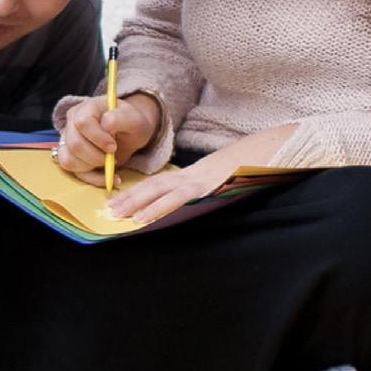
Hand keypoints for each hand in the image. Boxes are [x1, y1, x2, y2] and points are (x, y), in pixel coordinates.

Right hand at [55, 93, 160, 185]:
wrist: (129, 132)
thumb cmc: (131, 124)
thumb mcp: (134, 119)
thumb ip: (120, 118)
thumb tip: (106, 125)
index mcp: (87, 108)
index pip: (82, 122)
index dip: (98, 138)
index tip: (113, 146)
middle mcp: (72, 122)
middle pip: (75, 144)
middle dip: (96, 157)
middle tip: (113, 157)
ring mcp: (67, 138)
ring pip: (69, 160)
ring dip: (92, 167)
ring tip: (110, 164)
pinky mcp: (69, 155)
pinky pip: (72, 171)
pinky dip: (92, 178)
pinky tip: (108, 176)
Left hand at [108, 122, 297, 223]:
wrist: (262, 152)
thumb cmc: (240, 169)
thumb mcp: (216, 180)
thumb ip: (200, 190)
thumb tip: (186, 204)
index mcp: (189, 176)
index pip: (156, 185)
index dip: (136, 194)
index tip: (116, 204)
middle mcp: (189, 177)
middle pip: (151, 187)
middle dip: (129, 199)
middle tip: (108, 212)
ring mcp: (196, 182)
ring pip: (159, 193)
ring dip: (137, 205)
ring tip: (120, 216)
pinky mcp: (204, 188)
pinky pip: (177, 200)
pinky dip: (159, 209)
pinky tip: (144, 218)